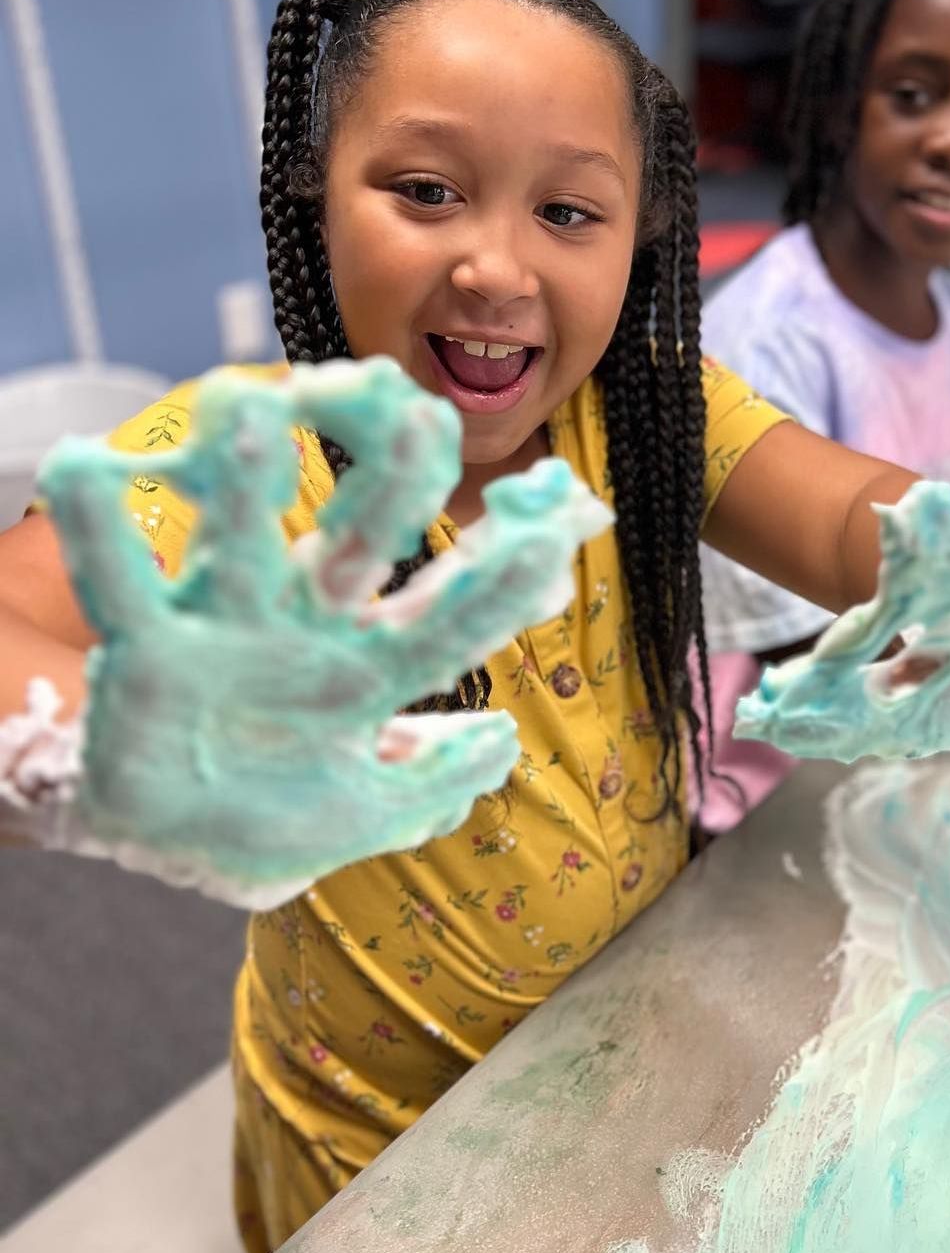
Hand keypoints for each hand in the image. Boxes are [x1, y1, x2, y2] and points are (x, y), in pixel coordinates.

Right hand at [23, 358, 609, 907]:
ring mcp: (227, 627)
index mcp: (370, 669)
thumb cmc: (268, 817)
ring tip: (258, 411)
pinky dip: (95, 527)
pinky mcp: (147, 646)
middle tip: (424, 418)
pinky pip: (117, 583)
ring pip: (244, 541)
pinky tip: (83, 463)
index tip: (562, 520)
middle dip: (393, 483)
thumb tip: (503, 742)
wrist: (159, 840)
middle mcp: (307, 628)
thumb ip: (432, 781)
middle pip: (359, 543)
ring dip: (247, 479)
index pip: (451, 613)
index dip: (504, 576)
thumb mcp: (361, 811)